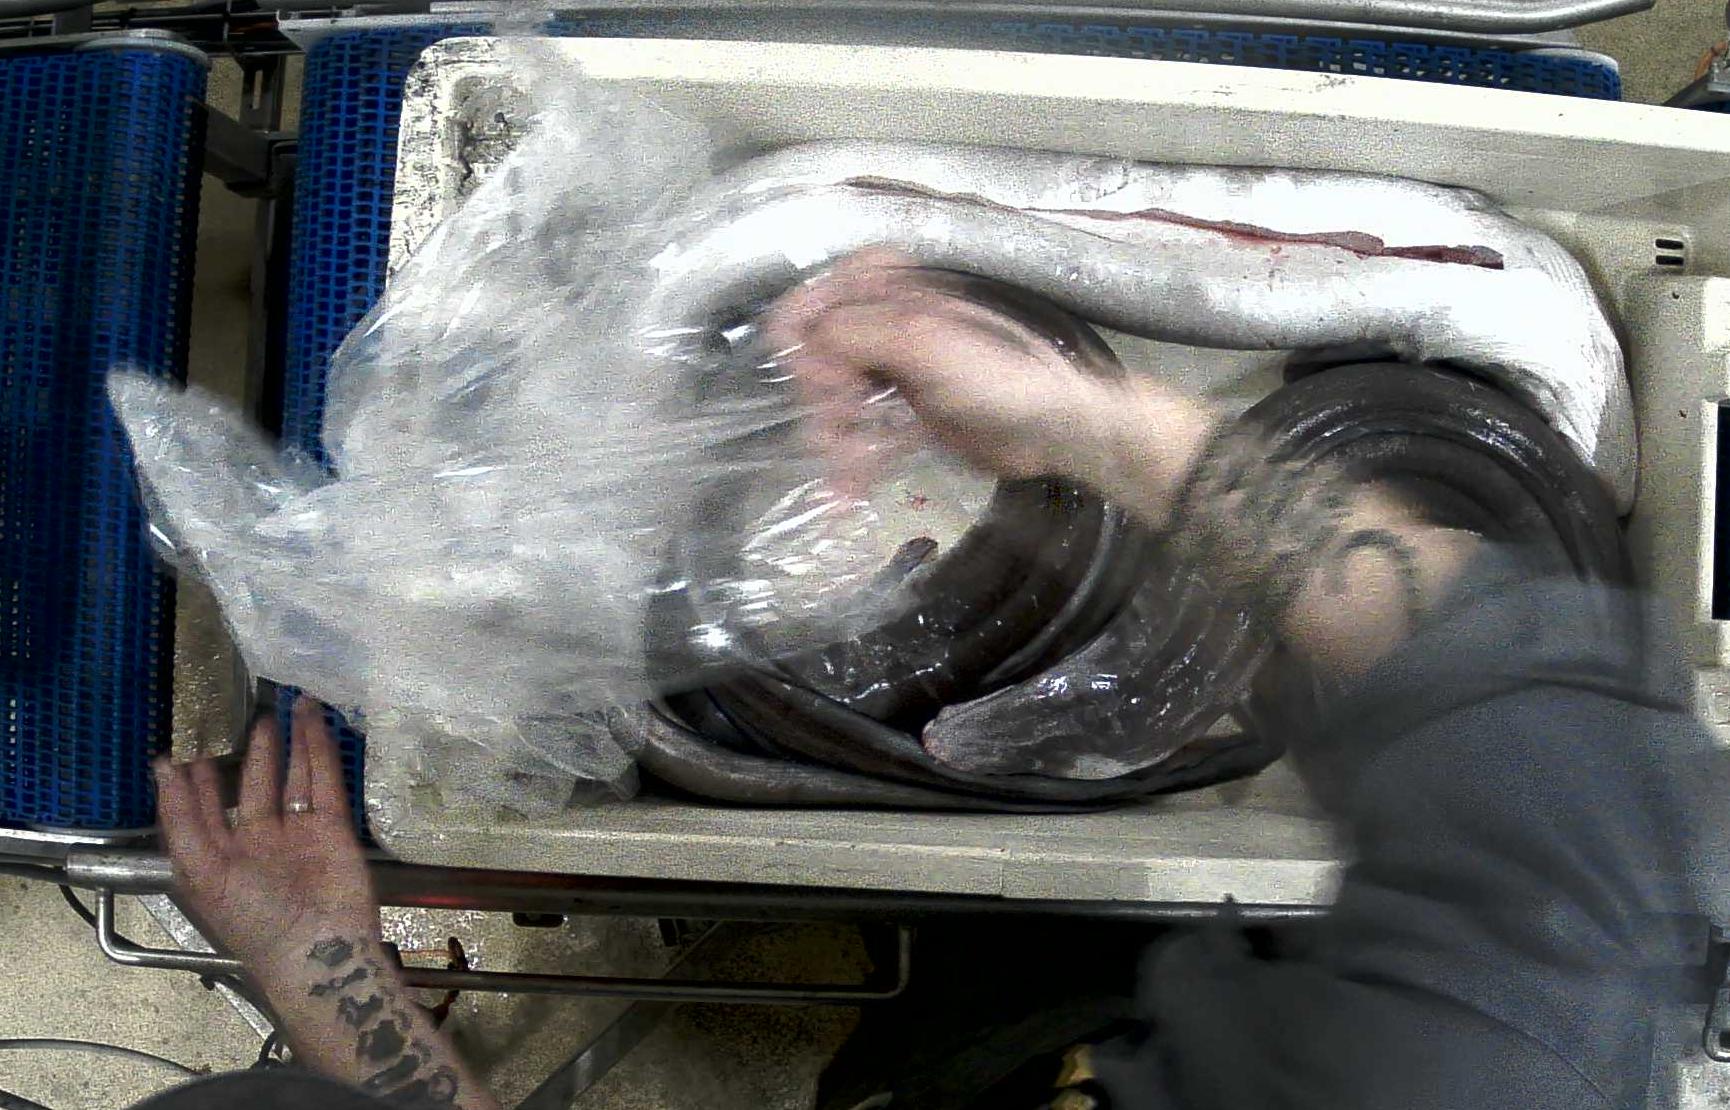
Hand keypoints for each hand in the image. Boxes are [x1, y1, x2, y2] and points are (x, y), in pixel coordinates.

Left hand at [156, 698, 376, 977]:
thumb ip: (181, 819)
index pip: (206, 806)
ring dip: (290, 742)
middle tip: (247, 710)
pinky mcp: (334, 828)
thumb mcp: (201, 873)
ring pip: (292, 777)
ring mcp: (299, 833)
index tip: (192, 738)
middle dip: (251, 750)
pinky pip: (325, 783)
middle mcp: (259, 841)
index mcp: (221, 857)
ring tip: (286, 702)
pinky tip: (314, 722)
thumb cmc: (252, 919)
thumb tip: (162, 768)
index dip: (198, 774)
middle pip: (254, 785)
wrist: (318, 953)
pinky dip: (320, 751)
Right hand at [763, 250, 1111, 487]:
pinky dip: (851, 461)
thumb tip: (804, 345)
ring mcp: (897, 370)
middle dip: (821, 398)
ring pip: (837, 401)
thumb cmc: (997, 374)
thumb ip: (854, 332)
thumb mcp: (920, 341)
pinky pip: (862, 434)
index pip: (818, 299)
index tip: (816, 379)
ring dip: (833, 438)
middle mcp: (888, 323)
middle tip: (838, 426)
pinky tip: (844, 492)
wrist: (1053, 427)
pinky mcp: (908, 414)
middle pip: (820, 356)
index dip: (807, 340)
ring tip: (845, 472)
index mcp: (891, 288)